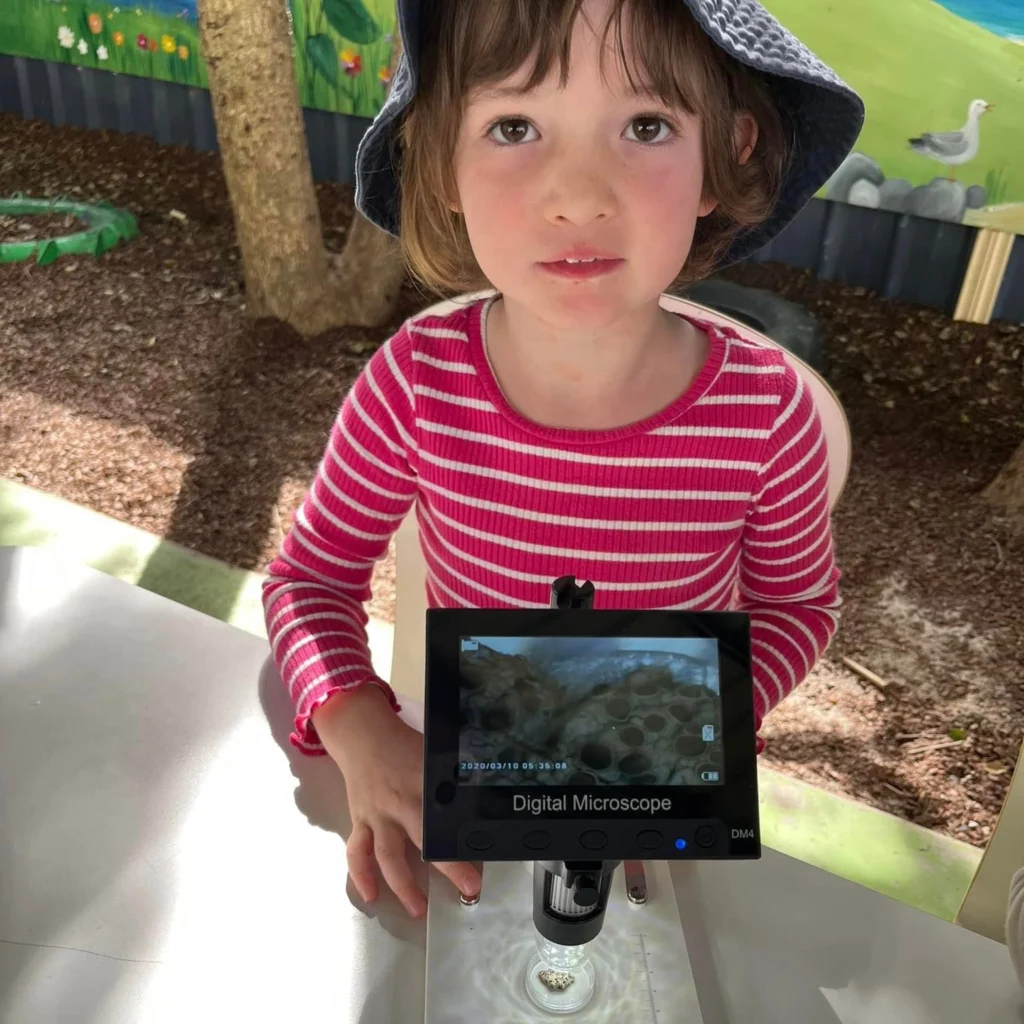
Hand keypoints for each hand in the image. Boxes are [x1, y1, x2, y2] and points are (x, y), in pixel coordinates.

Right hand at [313, 685, 481, 917]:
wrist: (363, 735)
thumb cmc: (403, 745)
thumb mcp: (434, 753)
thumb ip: (458, 771)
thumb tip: (491, 783)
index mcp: (424, 783)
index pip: (450, 814)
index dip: (469, 835)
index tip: (488, 851)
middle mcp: (401, 803)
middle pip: (425, 840)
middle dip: (449, 867)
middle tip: (469, 888)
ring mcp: (378, 815)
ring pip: (388, 855)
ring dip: (403, 885)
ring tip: (418, 909)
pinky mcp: (360, 821)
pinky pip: (357, 852)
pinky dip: (361, 875)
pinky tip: (371, 896)